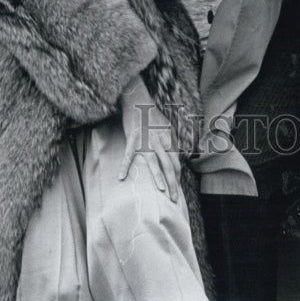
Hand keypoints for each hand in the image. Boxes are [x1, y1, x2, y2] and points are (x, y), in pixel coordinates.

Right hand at [118, 75, 179, 201]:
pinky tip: (121, 178)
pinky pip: (128, 155)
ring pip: (153, 161)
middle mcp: (159, 140)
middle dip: (172, 183)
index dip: (177, 177)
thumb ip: (172, 142)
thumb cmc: (152, 116)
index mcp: (168, 139)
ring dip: (158, 177)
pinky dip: (124, 166)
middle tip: (174, 199)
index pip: (176, 162)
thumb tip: (178, 157)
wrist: (138, 101)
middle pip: (168, 164)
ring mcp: (146, 140)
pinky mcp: (133, 138)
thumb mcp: (167, 128)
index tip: (177, 190)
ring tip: (161, 191)